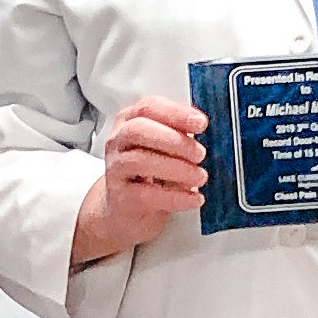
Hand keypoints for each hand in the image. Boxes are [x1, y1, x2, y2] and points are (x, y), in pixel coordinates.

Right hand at [72, 96, 207, 267]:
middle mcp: (118, 142)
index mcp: (129, 121)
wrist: (127, 210)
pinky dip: (176, 197)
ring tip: (199, 177)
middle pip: (139, 130)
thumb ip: (180, 135)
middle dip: (175, 140)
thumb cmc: (149, 173)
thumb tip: (202, 129)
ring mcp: (115, 169)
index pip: (148, 107)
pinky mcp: (119, 197)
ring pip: (141, 161)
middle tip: (200, 153)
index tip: (200, 123)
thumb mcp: (165, 148)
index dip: (176, 113)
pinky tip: (193, 198)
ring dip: (178, 168)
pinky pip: (146, 195)